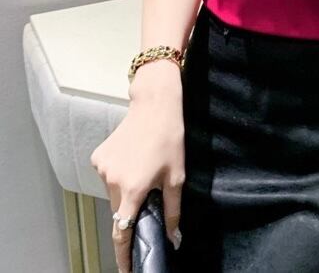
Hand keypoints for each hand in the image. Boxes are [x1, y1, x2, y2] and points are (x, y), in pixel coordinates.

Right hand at [89, 60, 184, 272]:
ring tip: (145, 170)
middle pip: (120, 210)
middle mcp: (112, 181)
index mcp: (133, 189)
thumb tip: (174, 236)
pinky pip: (108, 176)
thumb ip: (173, 209)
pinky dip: (120, 175)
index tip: (127, 267)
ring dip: (127, 192)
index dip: (124, 253)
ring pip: (114, 193)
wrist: (154, 105)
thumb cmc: (170, 138)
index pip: (122, 231)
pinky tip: (134, 159)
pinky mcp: (98, 157)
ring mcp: (102, 168)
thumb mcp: (177, 175)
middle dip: (133, 212)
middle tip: (149, 200)